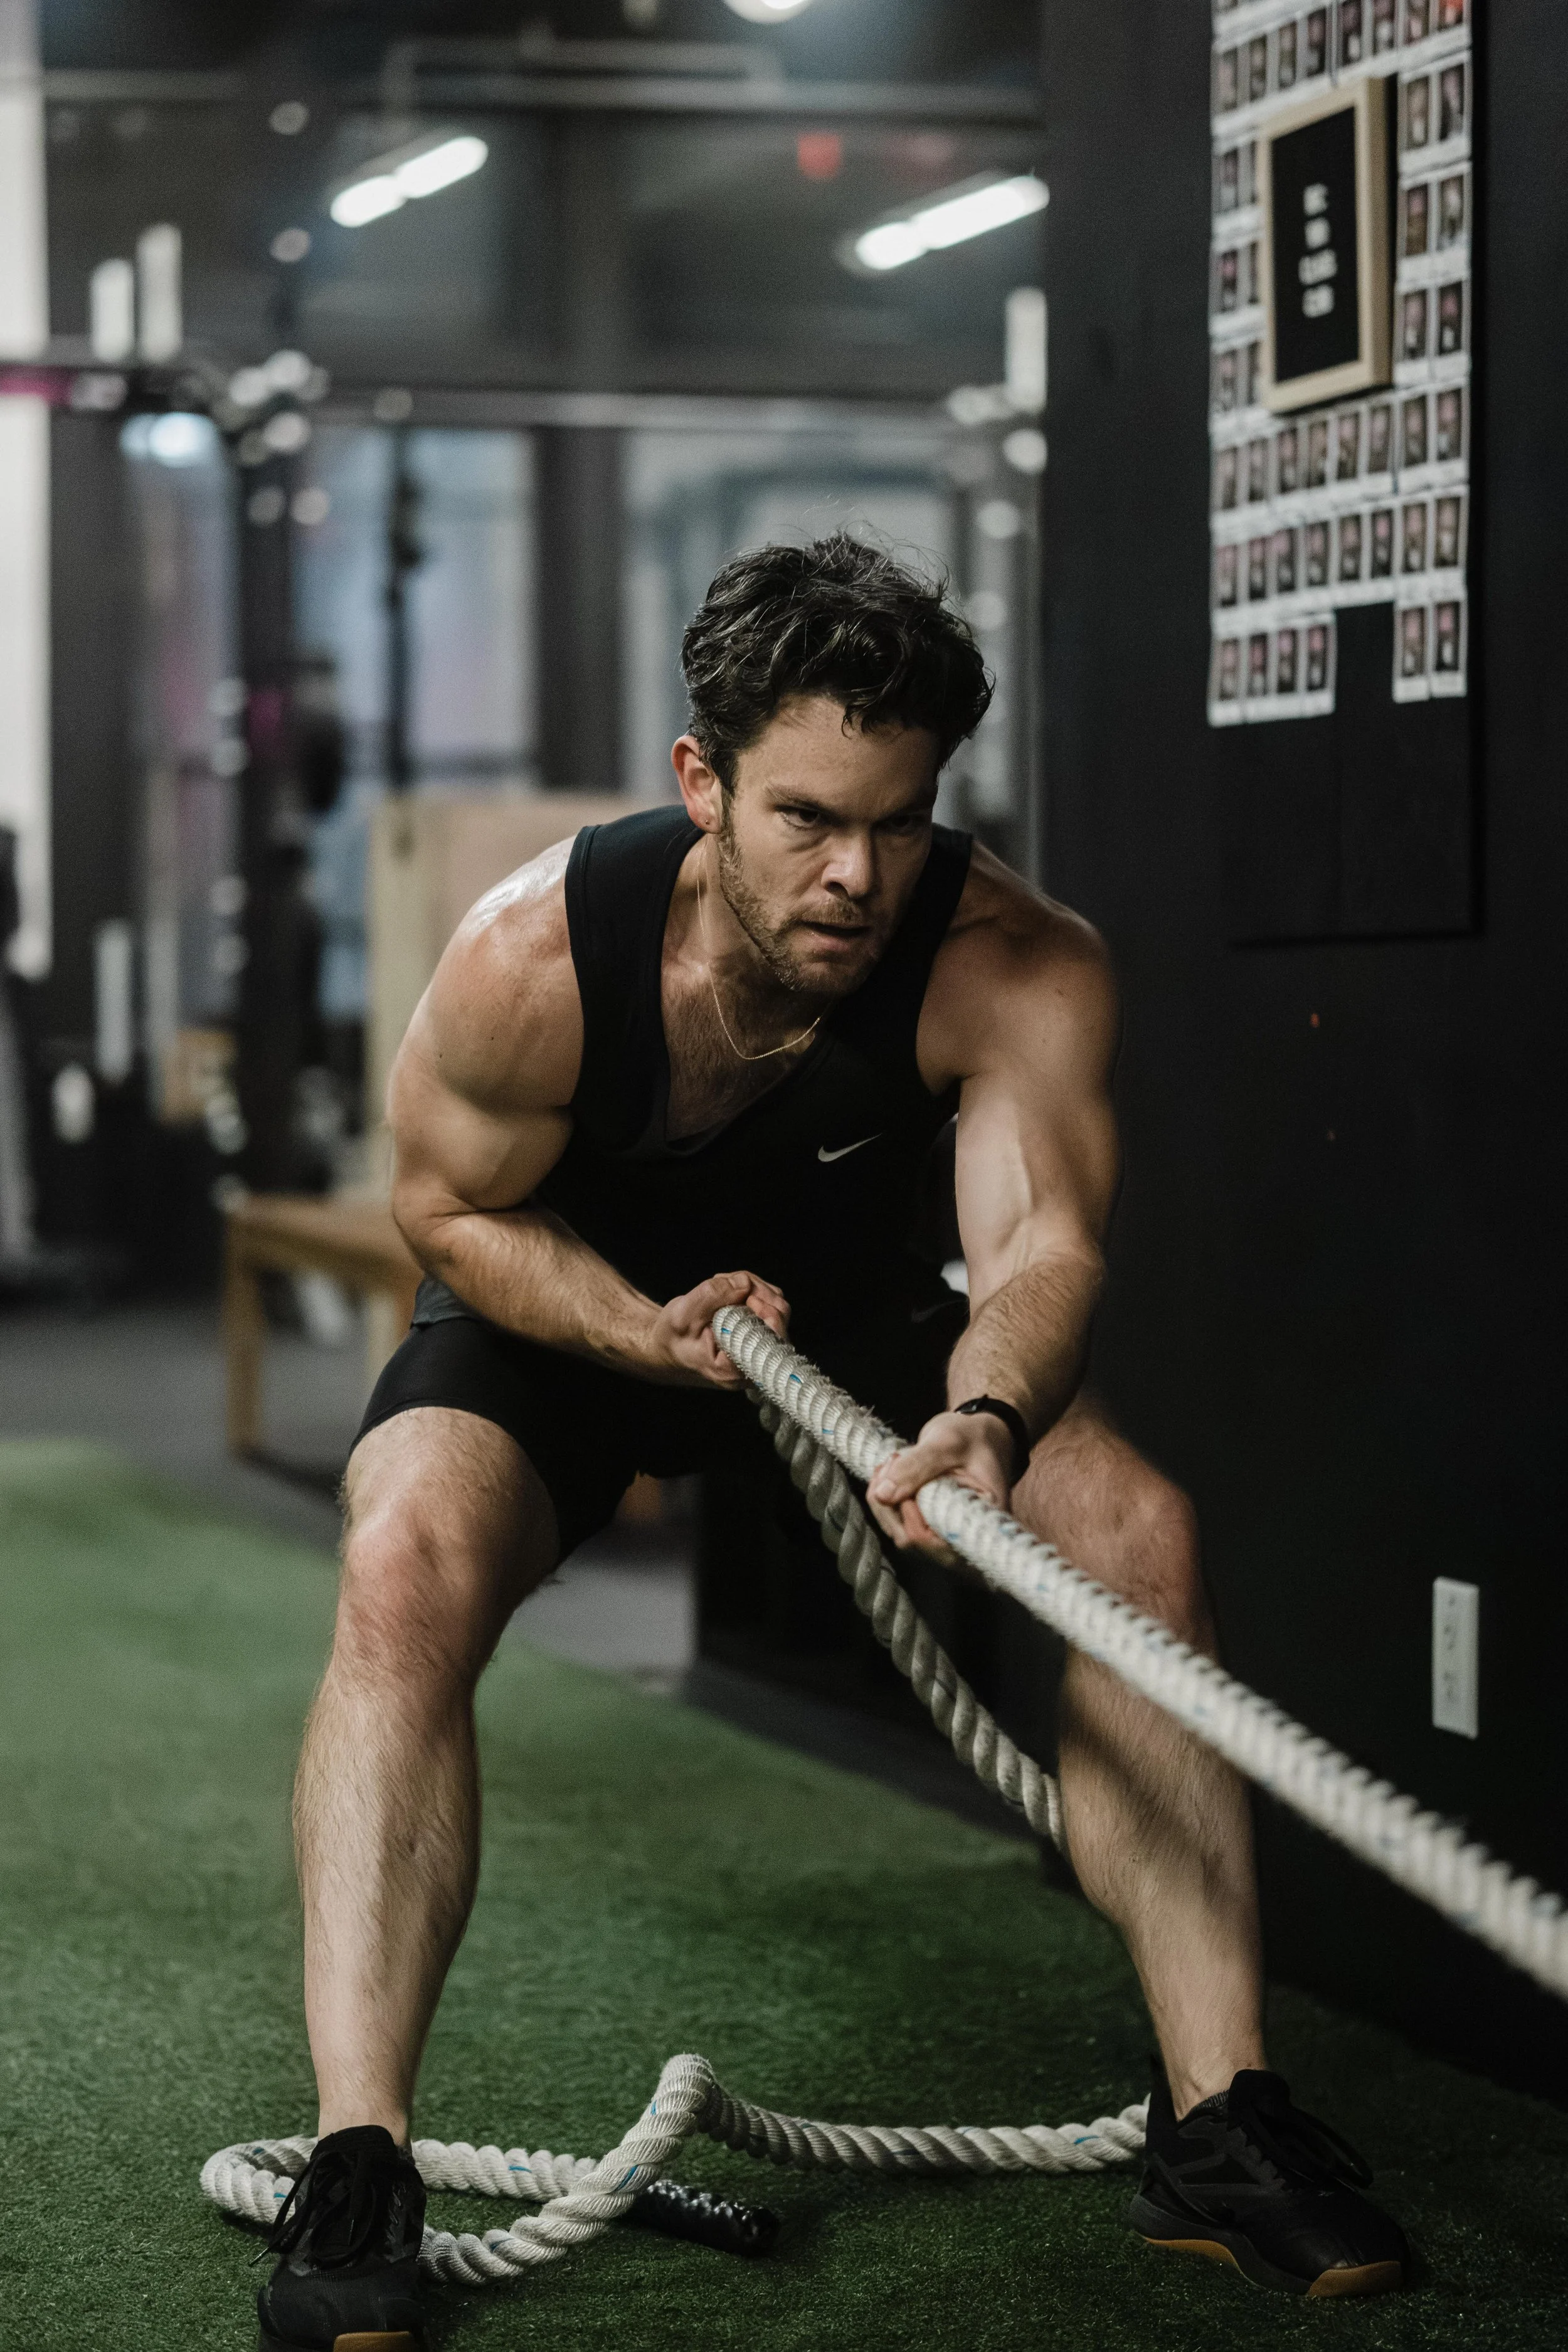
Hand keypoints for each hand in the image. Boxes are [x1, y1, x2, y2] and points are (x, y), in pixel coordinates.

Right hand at [646, 1270, 789, 1387]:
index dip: (766, 1310)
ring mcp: (759, 1349)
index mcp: (734, 1369)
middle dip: (755, 1290)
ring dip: (752, 1289)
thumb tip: (745, 1282)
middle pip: (779, 1316)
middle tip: (726, 1284)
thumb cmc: (672, 1338)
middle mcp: (753, 1364)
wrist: (667, 1348)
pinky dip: (751, 1293)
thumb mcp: (683, 1314)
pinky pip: (768, 1306)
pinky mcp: (759, 1336)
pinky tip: (729, 1295)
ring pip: (776, 1306)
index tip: (745, 1296)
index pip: (772, 1339)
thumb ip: (713, 1296)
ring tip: (722, 1289)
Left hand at [866, 1409, 1013, 1563]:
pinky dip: (887, 1499)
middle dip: (892, 1500)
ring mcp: (945, 1538)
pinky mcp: (930, 1529)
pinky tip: (893, 1472)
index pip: (934, 1540)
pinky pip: (897, 1525)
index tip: (902, 1469)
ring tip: (895, 1462)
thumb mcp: (947, 1442)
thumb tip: (882, 1495)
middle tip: (894, 1460)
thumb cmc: (970, 1438)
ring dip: (885, 1497)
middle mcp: (964, 1539)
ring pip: (899, 1533)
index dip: (909, 1511)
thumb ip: (917, 1466)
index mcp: (982, 1523)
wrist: (975, 1439)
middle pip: (911, 1540)